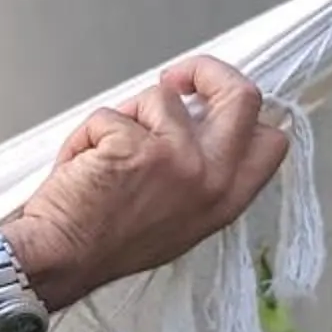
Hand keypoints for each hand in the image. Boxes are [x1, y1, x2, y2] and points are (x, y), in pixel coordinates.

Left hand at [4, 54, 289, 304]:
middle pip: (243, 96)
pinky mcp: (134, 147)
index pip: (271, 139)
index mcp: (226, 198)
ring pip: (160, 97)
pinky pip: (110, 114)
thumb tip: (197, 120)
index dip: (243, 108)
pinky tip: (80, 166)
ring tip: (104, 155)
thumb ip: (201, 172)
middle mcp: (212, 178)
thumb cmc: (106, 242)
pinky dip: (88, 133)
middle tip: (175, 79)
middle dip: (208, 71)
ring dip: (126, 116)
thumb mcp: (180, 216)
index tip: (211, 101)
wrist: (61, 259)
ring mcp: (176, 160)